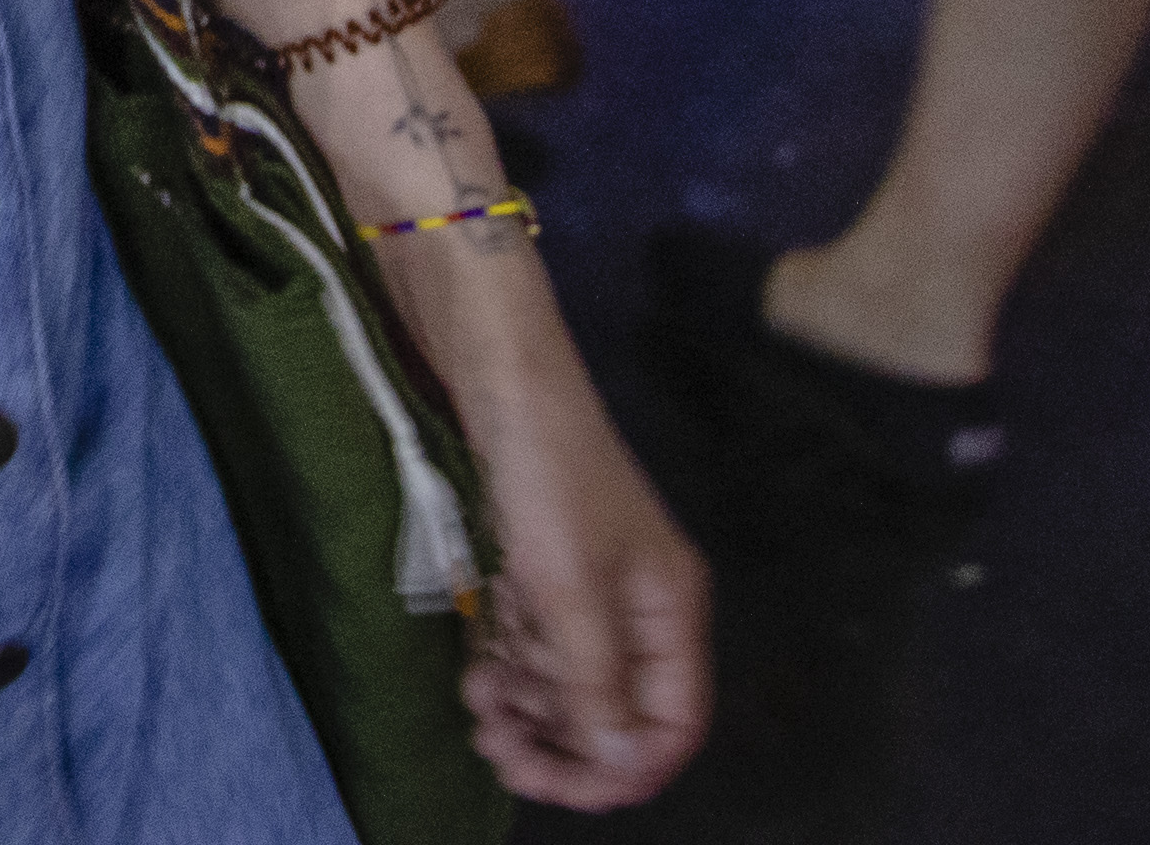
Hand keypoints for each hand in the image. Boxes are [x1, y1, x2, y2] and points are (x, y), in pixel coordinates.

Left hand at [455, 354, 713, 808]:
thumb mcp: (569, 588)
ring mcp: (589, 587)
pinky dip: (509, 668)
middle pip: (618, 712)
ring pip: (570, 684)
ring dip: (527, 709)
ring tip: (478, 704)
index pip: (672, 722)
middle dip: (562, 742)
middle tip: (497, 750)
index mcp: (670, 610)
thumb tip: (615, 761)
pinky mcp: (541, 569)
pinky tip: (477, 671)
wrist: (491, 368)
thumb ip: (595, 680)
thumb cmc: (542, 469)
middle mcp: (638, 606)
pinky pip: (535, 646)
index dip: (622, 767)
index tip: (556, 782)